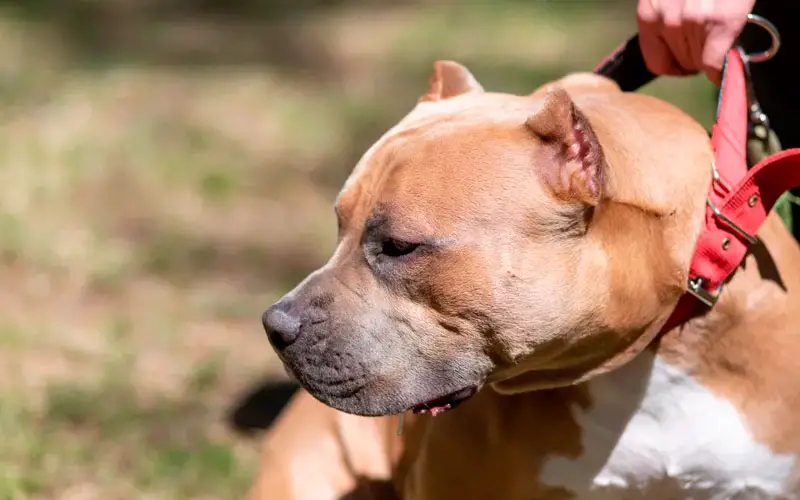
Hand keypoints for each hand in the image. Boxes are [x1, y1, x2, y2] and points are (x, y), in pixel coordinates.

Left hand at [637, 0, 755, 84]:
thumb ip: (664, 18)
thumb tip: (672, 48)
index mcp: (648, 12)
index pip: (655, 62)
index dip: (673, 66)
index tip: (684, 65)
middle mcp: (666, 19)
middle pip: (679, 63)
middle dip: (694, 59)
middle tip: (707, 46)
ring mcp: (692, 21)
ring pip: (698, 63)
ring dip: (709, 57)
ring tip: (717, 37)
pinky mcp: (719, 21)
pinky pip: (714, 62)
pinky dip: (721, 68)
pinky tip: (725, 66)